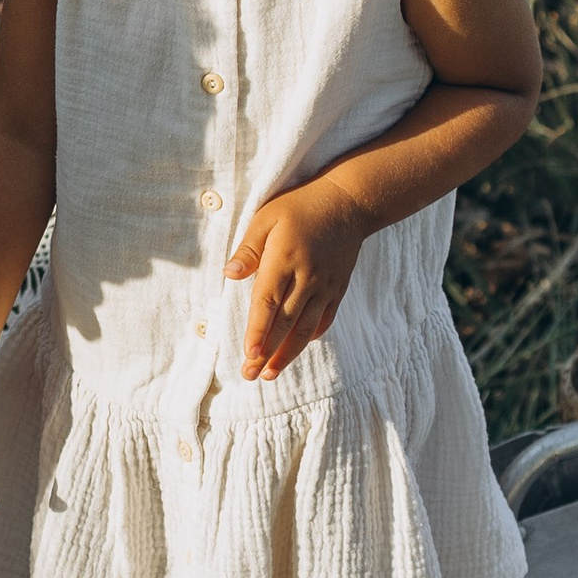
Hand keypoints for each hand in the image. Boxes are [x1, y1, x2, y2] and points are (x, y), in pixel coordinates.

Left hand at [226, 178, 370, 379]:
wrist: (348, 202)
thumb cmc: (300, 207)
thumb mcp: (266, 217)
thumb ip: (248, 248)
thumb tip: (229, 274)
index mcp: (284, 260)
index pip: (268, 303)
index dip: (258, 330)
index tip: (248, 353)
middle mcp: (307, 278)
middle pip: (285, 323)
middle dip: (267, 352)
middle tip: (250, 374)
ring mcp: (325, 286)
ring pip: (305, 328)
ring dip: (287, 354)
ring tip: (270, 373)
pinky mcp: (338, 289)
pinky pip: (324, 320)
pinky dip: (309, 337)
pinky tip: (296, 348)